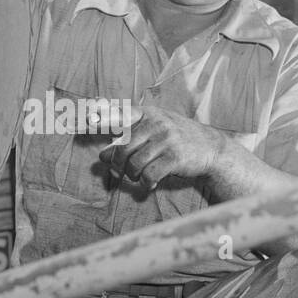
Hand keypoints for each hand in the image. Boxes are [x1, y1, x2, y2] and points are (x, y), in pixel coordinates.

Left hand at [96, 104, 225, 186]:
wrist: (211, 147)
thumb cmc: (176, 139)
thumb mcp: (154, 130)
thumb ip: (128, 138)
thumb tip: (102, 155)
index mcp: (148, 114)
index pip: (120, 114)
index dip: (102, 117)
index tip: (86, 119)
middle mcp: (156, 123)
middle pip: (123, 148)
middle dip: (119, 164)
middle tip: (123, 171)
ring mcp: (167, 139)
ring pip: (134, 164)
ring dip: (133, 175)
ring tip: (140, 177)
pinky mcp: (176, 157)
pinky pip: (150, 174)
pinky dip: (146, 183)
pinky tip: (150, 183)